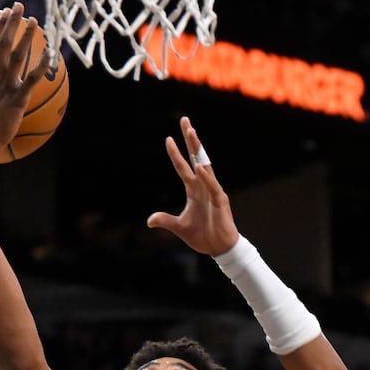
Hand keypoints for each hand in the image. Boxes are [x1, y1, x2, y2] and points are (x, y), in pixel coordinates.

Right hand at [0, 4, 53, 156]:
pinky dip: (41, 66)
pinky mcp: (18, 99)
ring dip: (26, 37)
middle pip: (4, 44)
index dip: (0, 26)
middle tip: (19, 6)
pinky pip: (32, 80)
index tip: (6, 12)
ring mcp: (7, 87)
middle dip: (12, 23)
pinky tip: (50, 53)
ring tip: (33, 22)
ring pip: (18, 57)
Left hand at [147, 116, 239, 255]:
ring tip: (192, 133)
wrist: (219, 248)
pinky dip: (206, 177)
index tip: (168, 139)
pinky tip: (199, 166)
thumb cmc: (202, 236)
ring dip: (198, 150)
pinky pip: (212, 186)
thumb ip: (165, 220)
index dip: (176, 153)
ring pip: (205, 165)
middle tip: (185, 121)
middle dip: (190, 140)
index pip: (183, 167)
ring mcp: (212, 191)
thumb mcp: (179, 227)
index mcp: (193, 190)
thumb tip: (149, 220)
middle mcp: (203, 186)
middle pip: (196, 157)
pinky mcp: (220, 201)